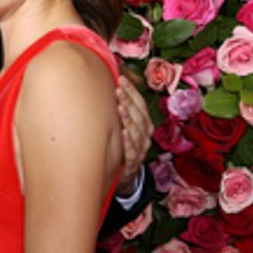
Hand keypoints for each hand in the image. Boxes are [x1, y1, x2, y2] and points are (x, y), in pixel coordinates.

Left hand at [115, 74, 152, 197]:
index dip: (132, 91)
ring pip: (137, 132)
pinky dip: (128, 142)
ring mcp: (140, 149)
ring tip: (120, 107)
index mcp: (144, 124)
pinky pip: (132, 152)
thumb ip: (119, 109)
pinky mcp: (132, 163)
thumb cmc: (122, 145)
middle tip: (118, 89)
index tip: (121, 78)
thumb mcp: (123, 127)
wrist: (124, 175)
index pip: (140, 104)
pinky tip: (122, 133)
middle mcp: (145, 135)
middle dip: (129, 101)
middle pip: (139, 116)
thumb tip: (108, 84)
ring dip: (129, 119)